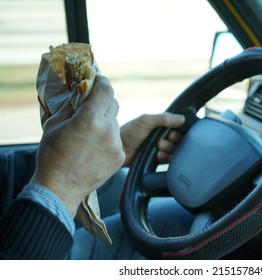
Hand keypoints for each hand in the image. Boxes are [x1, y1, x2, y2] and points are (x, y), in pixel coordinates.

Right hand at [30, 76, 124, 216]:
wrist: (60, 188)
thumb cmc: (53, 156)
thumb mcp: (55, 124)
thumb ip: (72, 105)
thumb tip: (81, 91)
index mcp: (90, 119)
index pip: (106, 89)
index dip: (102, 82)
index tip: (98, 80)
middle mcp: (108, 130)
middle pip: (113, 104)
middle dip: (102, 102)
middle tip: (90, 108)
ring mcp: (116, 144)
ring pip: (114, 123)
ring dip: (104, 122)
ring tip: (89, 135)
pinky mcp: (120, 156)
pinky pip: (116, 139)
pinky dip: (108, 138)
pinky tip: (94, 148)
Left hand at [120, 112, 184, 165]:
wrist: (118, 149)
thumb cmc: (129, 132)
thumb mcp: (146, 121)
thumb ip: (164, 118)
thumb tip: (183, 119)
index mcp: (161, 125)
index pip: (179, 127)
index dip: (179, 130)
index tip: (172, 132)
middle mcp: (163, 136)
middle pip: (179, 139)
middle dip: (174, 140)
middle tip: (164, 139)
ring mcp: (161, 148)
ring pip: (175, 150)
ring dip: (169, 148)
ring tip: (158, 146)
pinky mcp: (158, 160)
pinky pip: (169, 160)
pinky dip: (165, 157)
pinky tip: (157, 155)